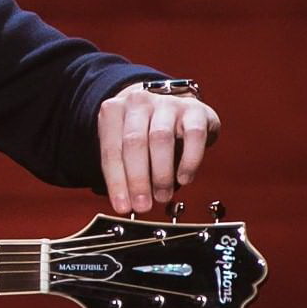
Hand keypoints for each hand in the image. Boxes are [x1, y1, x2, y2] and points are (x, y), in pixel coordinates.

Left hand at [97, 83, 219, 215]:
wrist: (173, 100)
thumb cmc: (146, 129)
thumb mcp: (126, 144)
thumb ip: (124, 169)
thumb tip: (126, 203)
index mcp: (114, 111)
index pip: (111, 150)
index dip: (116, 182)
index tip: (122, 206)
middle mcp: (138, 103)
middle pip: (134, 142)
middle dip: (137, 179)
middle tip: (143, 205)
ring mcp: (167, 104)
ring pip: (161, 138)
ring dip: (161, 173)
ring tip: (162, 195)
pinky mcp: (194, 110)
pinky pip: (194, 135)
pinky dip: (189, 161)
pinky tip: (184, 178)